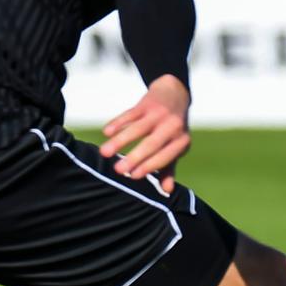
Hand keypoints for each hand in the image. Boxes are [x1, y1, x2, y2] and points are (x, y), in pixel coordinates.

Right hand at [99, 76, 189, 191]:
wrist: (175, 93)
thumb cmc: (172, 129)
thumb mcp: (175, 147)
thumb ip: (169, 168)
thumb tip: (167, 191)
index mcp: (181, 141)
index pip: (165, 157)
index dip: (149, 166)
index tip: (132, 176)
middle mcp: (173, 126)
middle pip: (151, 144)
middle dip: (134, 157)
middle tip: (117, 170)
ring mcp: (159, 113)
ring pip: (137, 129)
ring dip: (120, 141)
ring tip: (104, 153)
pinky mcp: (147, 103)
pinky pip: (130, 114)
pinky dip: (118, 123)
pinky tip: (106, 132)